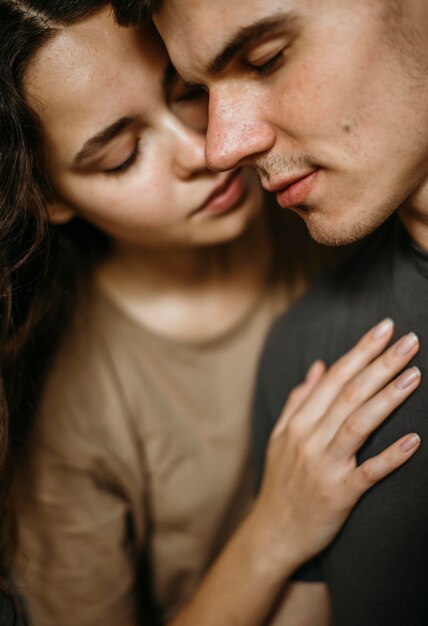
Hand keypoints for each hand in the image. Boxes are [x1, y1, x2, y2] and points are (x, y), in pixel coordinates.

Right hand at [253, 318, 420, 574]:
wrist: (273, 532)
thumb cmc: (281, 481)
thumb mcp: (280, 436)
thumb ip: (299, 399)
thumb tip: (319, 365)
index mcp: (299, 422)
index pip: (334, 378)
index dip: (360, 351)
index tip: (384, 329)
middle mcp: (310, 439)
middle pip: (350, 393)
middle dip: (381, 364)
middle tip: (410, 340)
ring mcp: (325, 466)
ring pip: (359, 424)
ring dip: (389, 397)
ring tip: (415, 374)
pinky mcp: (340, 494)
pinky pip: (369, 472)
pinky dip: (391, 456)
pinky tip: (415, 440)